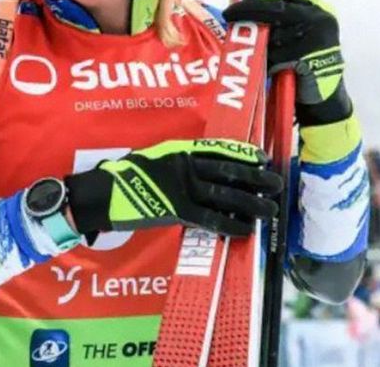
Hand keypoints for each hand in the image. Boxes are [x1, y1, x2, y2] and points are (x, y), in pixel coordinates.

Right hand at [64, 138, 281, 237]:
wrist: (101, 194)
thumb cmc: (125, 177)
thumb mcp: (154, 159)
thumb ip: (178, 163)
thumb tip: (203, 172)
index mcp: (179, 151)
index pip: (218, 150)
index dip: (243, 154)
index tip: (262, 158)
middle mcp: (183, 166)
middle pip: (228, 172)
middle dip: (256, 178)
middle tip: (277, 183)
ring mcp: (179, 187)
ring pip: (224, 195)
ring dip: (251, 203)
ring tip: (271, 209)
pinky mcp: (174, 210)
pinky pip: (209, 219)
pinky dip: (230, 225)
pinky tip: (246, 230)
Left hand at [223, 0, 350, 122]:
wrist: (326, 100)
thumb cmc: (307, 66)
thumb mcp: (301, 36)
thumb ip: (283, 21)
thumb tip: (247, 7)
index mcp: (320, 11)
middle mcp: (321, 20)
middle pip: (276, 10)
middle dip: (249, 11)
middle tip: (229, 14)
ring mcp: (317, 39)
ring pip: (273, 35)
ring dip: (259, 44)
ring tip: (255, 53)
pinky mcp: (309, 59)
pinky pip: (277, 57)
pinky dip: (268, 63)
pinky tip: (269, 69)